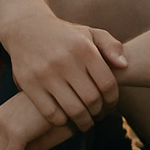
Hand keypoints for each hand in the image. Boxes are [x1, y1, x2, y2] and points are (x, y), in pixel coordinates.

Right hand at [4, 14, 126, 129]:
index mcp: (83, 48)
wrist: (25, 28)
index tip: (110, 104)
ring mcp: (45, 73)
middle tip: (98, 115)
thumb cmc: (64, 35)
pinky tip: (66, 118)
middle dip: (99, 112)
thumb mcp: (89, 32)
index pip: (107, 84)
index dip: (113, 99)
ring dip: (83, 122)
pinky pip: (52, 114)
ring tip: (85, 121)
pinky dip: (63, 121)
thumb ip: (111, 46)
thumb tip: (124, 66)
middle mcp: (65, 60)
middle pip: (92, 100)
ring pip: (73, 110)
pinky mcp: (29, 84)